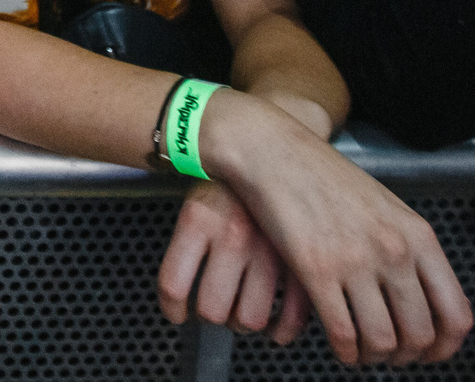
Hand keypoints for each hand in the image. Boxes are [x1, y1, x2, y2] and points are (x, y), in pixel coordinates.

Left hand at [159, 179, 310, 344]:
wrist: (272, 145)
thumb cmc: (229, 182)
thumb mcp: (195, 203)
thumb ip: (188, 249)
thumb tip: (181, 301)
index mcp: (198, 218)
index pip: (173, 285)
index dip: (172, 309)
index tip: (178, 314)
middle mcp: (233, 234)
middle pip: (211, 309)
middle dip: (211, 316)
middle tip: (215, 309)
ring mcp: (271, 247)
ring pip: (250, 319)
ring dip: (244, 323)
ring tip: (242, 312)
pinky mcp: (303, 257)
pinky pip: (293, 315)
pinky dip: (283, 330)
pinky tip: (275, 324)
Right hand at [197, 91, 473, 364]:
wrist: (275, 153)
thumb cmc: (326, 178)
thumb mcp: (386, 207)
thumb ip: (409, 250)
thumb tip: (424, 300)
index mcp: (418, 236)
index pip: (456, 314)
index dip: (446, 348)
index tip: (431, 354)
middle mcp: (393, 251)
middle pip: (420, 335)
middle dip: (406, 357)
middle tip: (391, 356)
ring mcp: (355, 262)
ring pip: (382, 341)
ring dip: (374, 358)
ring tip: (364, 352)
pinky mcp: (317, 271)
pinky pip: (343, 334)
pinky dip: (345, 353)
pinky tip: (340, 347)